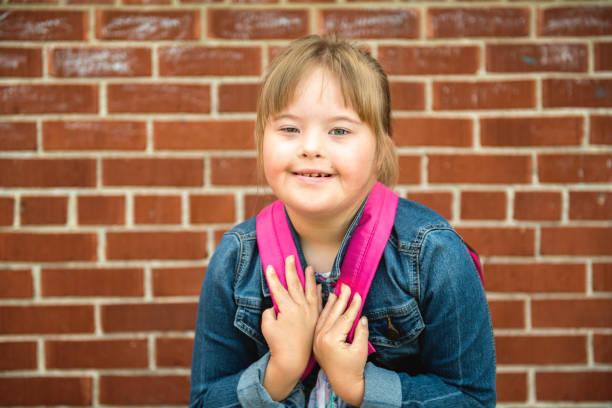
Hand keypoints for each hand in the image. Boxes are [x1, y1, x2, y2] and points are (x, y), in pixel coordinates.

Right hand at [261, 256, 321, 400]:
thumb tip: (275, 306)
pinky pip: (319, 301)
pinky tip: (319, 286)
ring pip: (309, 290)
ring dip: (308, 278)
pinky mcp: (316, 318)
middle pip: (294, 284)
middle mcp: (300, 307)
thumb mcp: (267, 325)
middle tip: (289, 257)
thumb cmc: (278, 343)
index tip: (270, 266)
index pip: (278, 289)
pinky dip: (319, 292)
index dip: (273, 277)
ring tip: (308, 267)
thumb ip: (270, 311)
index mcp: (287, 308)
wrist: (293, 359)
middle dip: (291, 270)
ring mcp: (310, 312)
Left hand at [313, 284, 368, 405]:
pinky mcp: (316, 340)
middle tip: (347, 287)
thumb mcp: (360, 350)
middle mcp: (320, 338)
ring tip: (337, 292)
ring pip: (324, 316)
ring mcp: (316, 339)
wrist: (342, 383)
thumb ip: (361, 331)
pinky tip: (327, 303)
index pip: (344, 318)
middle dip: (341, 300)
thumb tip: (361, 316)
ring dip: (331, 303)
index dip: (352, 306)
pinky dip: (323, 312)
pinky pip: (319, 322)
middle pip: (332, 314)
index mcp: (330, 340)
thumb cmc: (354, 368)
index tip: (358, 294)